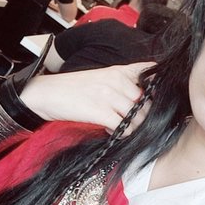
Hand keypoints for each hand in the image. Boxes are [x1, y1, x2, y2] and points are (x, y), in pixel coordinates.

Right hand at [20, 63, 155, 134]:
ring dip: (132, 127)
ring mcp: (109, 96)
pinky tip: (110, 129)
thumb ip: (124, 84)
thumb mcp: (103, 78)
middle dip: (143, 117)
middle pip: (147, 104)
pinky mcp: (101, 111)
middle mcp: (117, 81)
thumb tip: (146, 101)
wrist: (46, 94)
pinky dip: (121, 133)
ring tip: (118, 125)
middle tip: (130, 121)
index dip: (157, 92)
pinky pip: (124, 127)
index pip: (150, 76)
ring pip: (137, 118)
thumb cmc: (75, 89)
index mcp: (119, 71)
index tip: (157, 103)